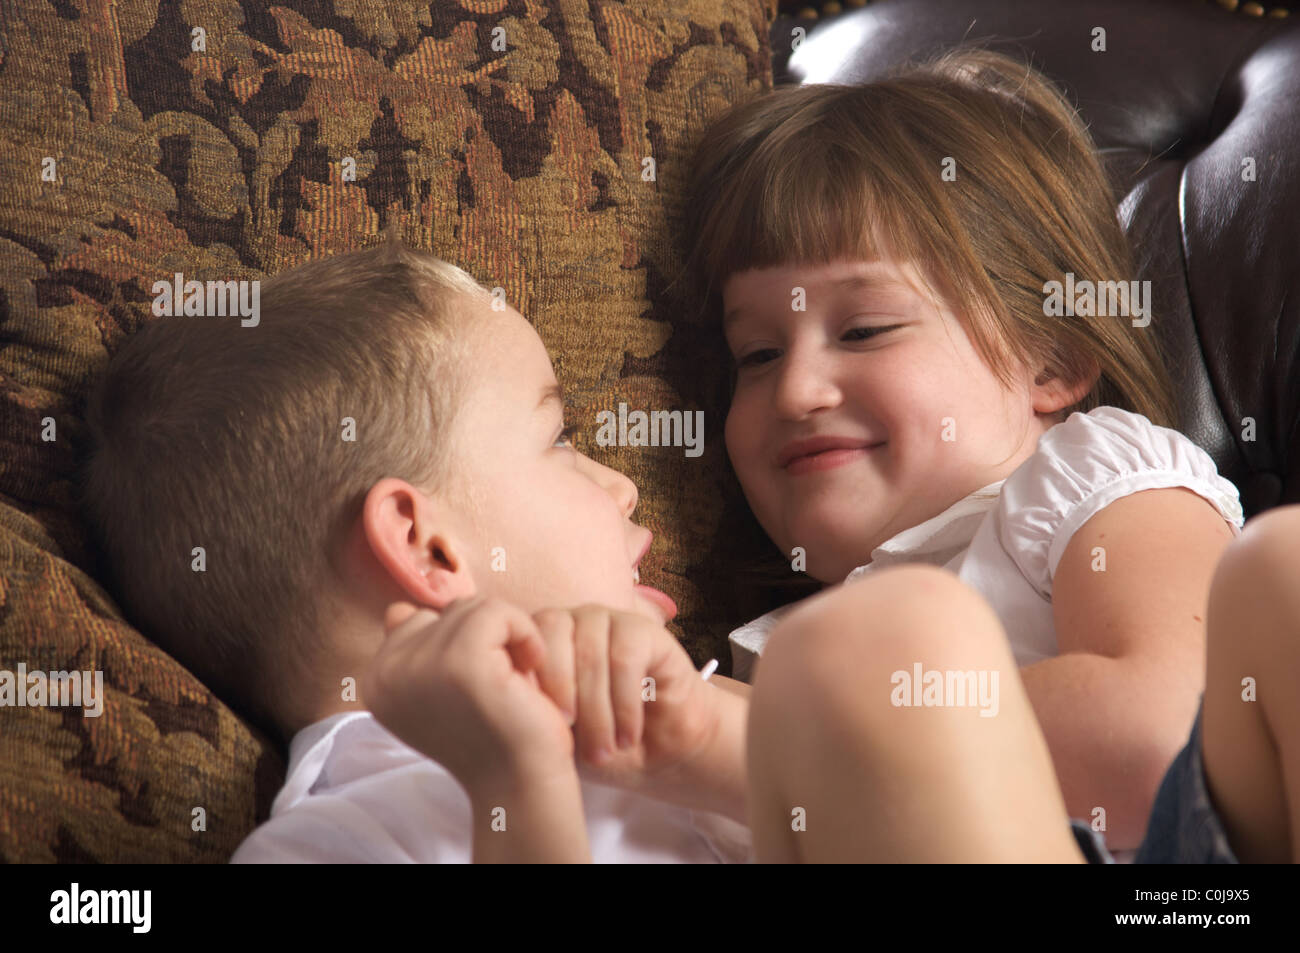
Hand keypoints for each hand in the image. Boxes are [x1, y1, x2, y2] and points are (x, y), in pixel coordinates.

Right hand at [359, 597, 576, 798]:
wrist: (519, 784)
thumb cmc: (490, 736)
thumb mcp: (439, 691)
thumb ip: (415, 648)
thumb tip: (398, 609)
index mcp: (375, 680)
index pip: (417, 617)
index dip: (461, 645)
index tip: (476, 688)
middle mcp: (386, 673)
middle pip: (448, 609)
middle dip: (487, 640)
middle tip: (499, 687)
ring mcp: (420, 666)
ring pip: (474, 607)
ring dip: (508, 638)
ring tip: (513, 680)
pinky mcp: (461, 662)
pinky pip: (498, 612)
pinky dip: (525, 633)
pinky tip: (531, 668)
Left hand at [529, 605, 721, 799]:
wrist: (657, 752)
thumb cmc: (599, 743)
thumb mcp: (557, 734)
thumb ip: (533, 709)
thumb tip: (512, 697)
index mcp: (543, 640)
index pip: (523, 638)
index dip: (531, 681)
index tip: (542, 727)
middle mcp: (573, 622)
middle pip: (554, 634)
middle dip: (562, 694)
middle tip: (571, 739)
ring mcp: (608, 621)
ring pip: (591, 653)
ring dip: (597, 711)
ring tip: (604, 750)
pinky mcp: (644, 630)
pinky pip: (625, 659)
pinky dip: (624, 704)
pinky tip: (627, 735)